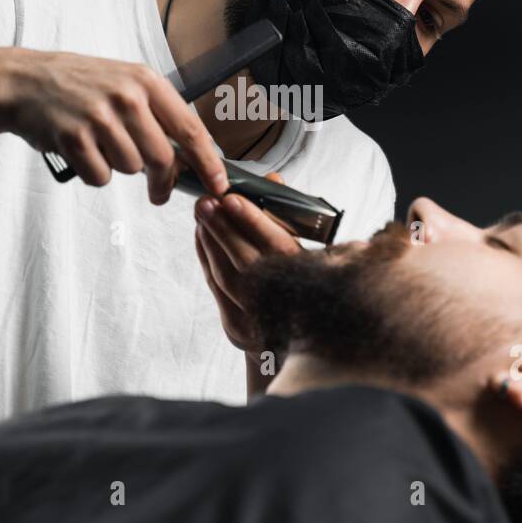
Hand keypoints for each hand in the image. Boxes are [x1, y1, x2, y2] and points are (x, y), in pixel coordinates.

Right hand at [0, 47, 228, 202]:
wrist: (23, 81)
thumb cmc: (78, 85)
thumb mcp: (124, 83)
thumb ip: (156, 114)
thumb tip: (191, 156)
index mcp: (146, 81)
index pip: (190, 129)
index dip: (208, 162)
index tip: (218, 185)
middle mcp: (126, 96)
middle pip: (163, 159)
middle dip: (163, 182)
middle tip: (157, 192)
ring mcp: (99, 117)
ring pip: (131, 169)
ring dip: (119, 168)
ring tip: (100, 146)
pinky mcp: (74, 137)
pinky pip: (100, 177)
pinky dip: (93, 173)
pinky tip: (82, 152)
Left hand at [193, 173, 301, 352]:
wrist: (306, 341)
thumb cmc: (316, 285)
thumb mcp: (320, 250)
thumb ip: (294, 217)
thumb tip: (273, 181)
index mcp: (312, 284)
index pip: (279, 249)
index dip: (253, 223)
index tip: (231, 199)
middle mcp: (285, 306)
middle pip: (245, 263)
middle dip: (222, 228)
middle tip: (205, 200)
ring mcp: (258, 321)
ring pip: (226, 277)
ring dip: (210, 241)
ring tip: (202, 212)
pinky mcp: (237, 327)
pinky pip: (216, 287)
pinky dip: (206, 257)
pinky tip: (202, 234)